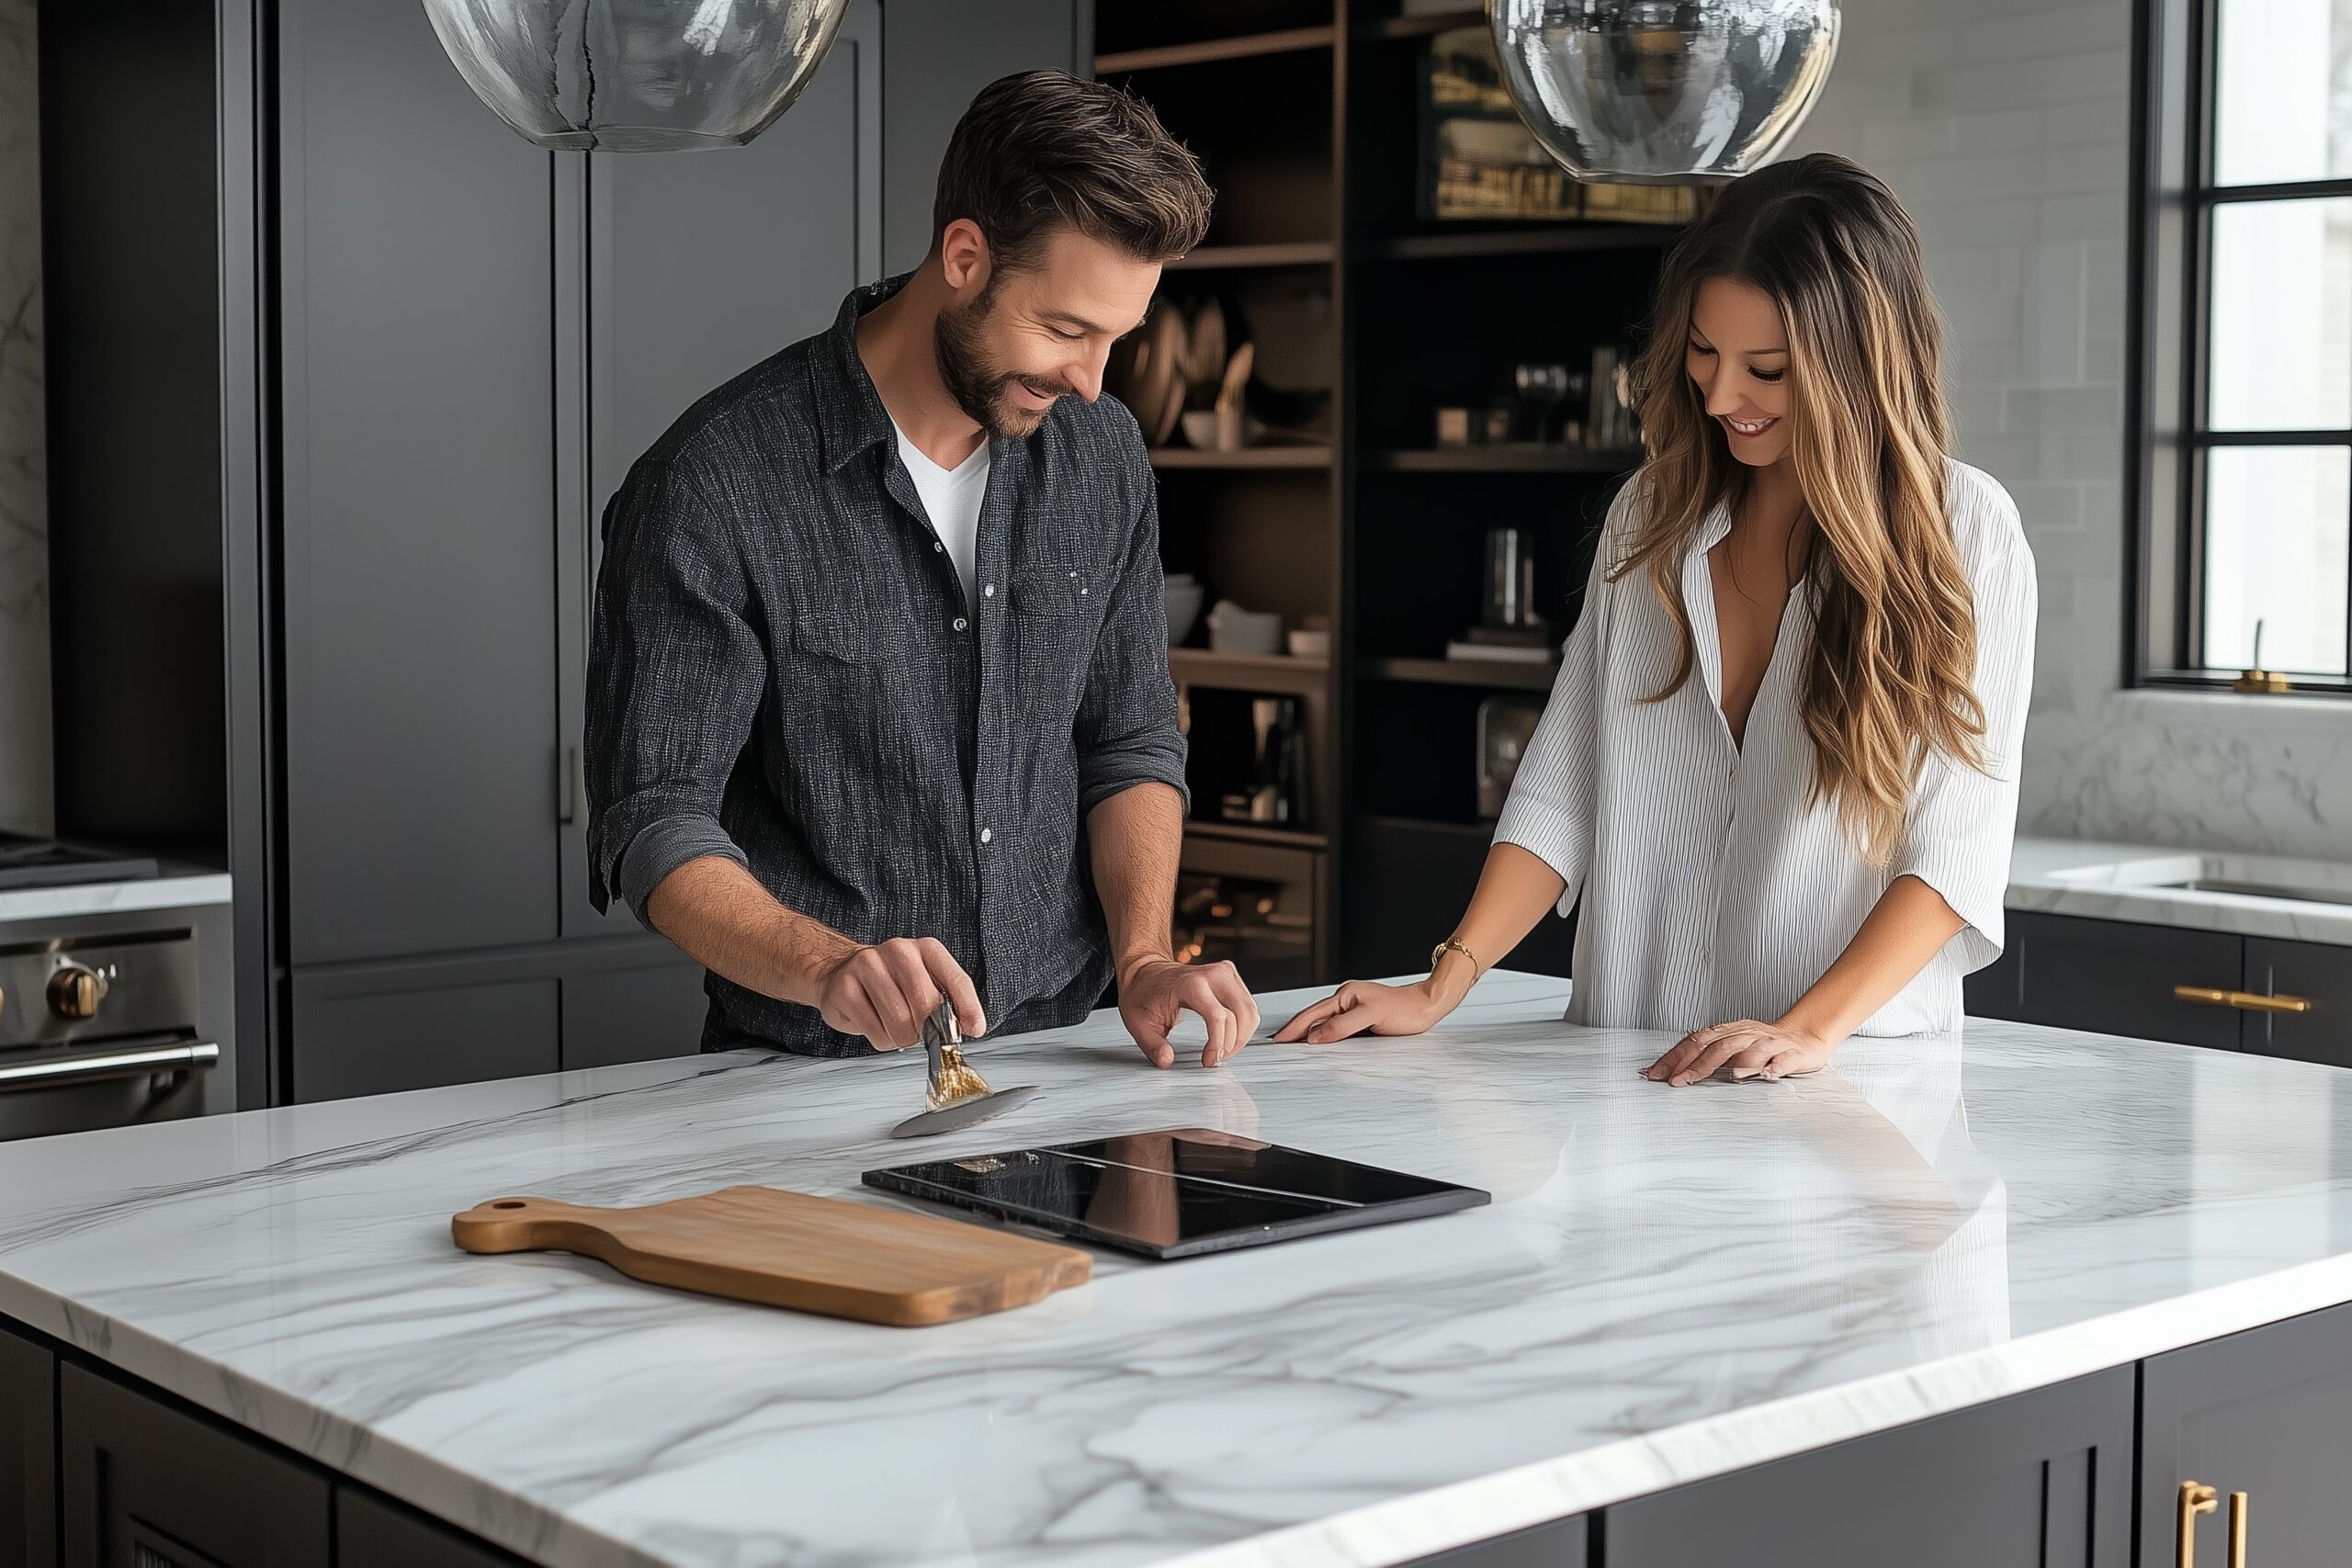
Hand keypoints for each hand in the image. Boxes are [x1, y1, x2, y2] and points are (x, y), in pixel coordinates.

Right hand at [817, 936, 986, 1051]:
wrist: (841, 971)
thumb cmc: (891, 982)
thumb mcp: (925, 981)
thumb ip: (947, 1000)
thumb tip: (967, 1027)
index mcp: (926, 949)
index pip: (956, 979)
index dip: (969, 1008)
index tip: (974, 1029)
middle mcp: (899, 951)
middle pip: (926, 1004)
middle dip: (928, 1030)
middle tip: (922, 1034)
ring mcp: (868, 966)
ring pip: (900, 1021)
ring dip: (902, 1037)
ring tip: (897, 1029)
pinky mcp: (845, 988)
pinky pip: (874, 1030)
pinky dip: (882, 1039)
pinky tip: (878, 1026)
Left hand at [1119, 957, 1259, 1068]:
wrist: (1147, 969)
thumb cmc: (1143, 993)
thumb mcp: (1139, 1023)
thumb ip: (1153, 1046)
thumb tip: (1167, 1061)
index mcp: (1190, 984)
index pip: (1218, 1016)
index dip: (1219, 1044)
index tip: (1209, 1061)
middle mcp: (1213, 974)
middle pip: (1242, 1014)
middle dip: (1234, 1043)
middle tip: (1216, 1059)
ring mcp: (1225, 972)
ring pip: (1250, 1010)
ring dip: (1241, 1036)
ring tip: (1222, 1049)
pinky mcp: (1230, 976)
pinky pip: (1248, 1005)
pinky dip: (1243, 1025)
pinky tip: (1227, 1036)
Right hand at [1271, 978, 1447, 1045]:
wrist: (1428, 1006)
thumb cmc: (1406, 1009)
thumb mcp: (1372, 1016)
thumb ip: (1342, 1026)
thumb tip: (1315, 1036)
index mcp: (1345, 995)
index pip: (1312, 1014)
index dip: (1294, 1028)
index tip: (1278, 1040)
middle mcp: (1346, 999)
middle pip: (1313, 1017)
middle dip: (1295, 1030)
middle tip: (1277, 1044)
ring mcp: (1353, 1008)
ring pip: (1323, 1022)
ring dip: (1307, 1033)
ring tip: (1291, 1045)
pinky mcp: (1361, 1017)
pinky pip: (1335, 1027)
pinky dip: (1323, 1035)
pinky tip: (1319, 1042)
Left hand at [1643, 1018, 1837, 1085]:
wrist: (1802, 1036)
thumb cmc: (1760, 1046)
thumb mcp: (1730, 1045)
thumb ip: (1704, 1055)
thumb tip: (1670, 1070)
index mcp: (1728, 1031)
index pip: (1696, 1041)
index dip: (1675, 1057)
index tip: (1657, 1074)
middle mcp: (1746, 1034)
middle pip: (1718, 1046)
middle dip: (1696, 1064)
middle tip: (1678, 1081)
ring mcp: (1770, 1043)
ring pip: (1751, 1050)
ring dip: (1737, 1064)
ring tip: (1726, 1078)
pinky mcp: (1792, 1053)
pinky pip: (1784, 1060)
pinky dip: (1776, 1067)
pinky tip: (1768, 1075)